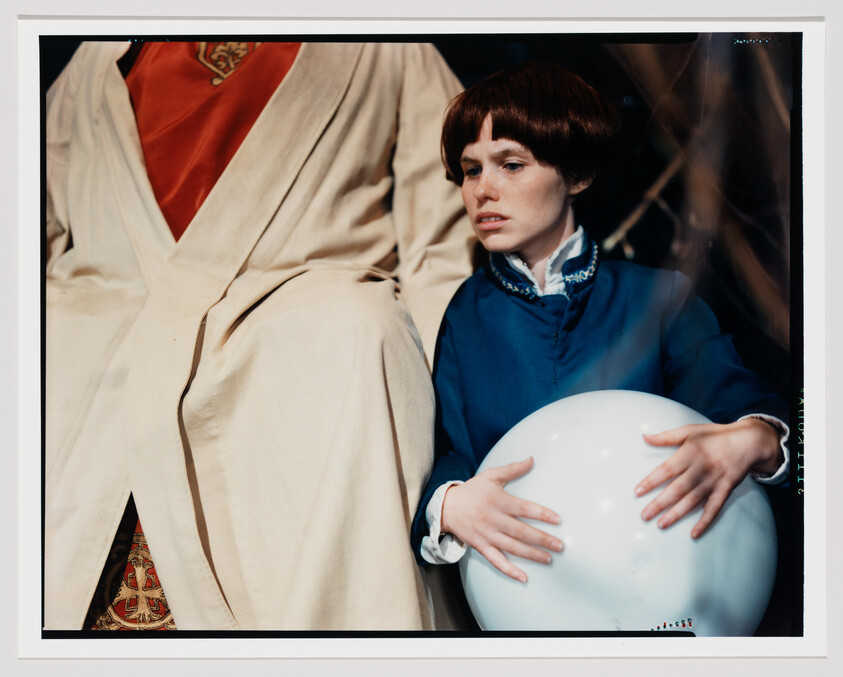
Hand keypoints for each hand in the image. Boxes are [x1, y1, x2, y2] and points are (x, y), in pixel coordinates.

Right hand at [441, 457, 562, 581]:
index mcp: (498, 501)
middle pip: (520, 531)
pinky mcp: (481, 546)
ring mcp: (487, 535)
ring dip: (532, 554)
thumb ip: (512, 469)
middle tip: (560, 546)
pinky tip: (524, 577)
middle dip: (541, 539)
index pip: (523, 508)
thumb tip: (532, 459)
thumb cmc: (472, 490)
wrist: (447, 506)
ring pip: (512, 547)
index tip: (557, 520)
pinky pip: (496, 561)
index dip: (541, 514)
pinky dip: (509, 570)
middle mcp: (493, 519)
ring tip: (549, 559)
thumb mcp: (491, 476)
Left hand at [635, 418, 781, 537]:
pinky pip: (714, 508)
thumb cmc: (714, 435)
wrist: (748, 442)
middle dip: (660, 503)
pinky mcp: (725, 490)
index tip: (637, 492)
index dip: (651, 481)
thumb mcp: (690, 430)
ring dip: (676, 514)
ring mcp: (714, 481)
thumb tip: (644, 437)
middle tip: (644, 515)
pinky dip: (705, 522)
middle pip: (677, 489)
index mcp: (690, 453)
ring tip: (661, 524)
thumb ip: (667, 437)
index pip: (666, 470)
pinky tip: (694, 534)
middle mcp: (701, 468)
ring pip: (692, 501)